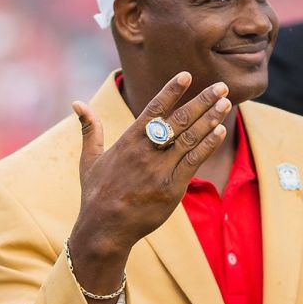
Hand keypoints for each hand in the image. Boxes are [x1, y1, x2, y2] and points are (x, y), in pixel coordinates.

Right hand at [67, 71, 230, 295]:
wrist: (104, 228)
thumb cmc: (96, 193)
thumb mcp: (89, 159)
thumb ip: (90, 129)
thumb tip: (77, 103)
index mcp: (128, 140)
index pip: (154, 108)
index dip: (172, 90)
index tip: (187, 75)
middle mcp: (145, 151)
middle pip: (179, 120)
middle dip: (202, 101)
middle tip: (221, 86)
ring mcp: (159, 169)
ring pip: (190, 138)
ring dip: (210, 119)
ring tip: (225, 103)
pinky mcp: (171, 188)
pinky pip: (193, 161)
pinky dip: (207, 145)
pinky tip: (219, 131)